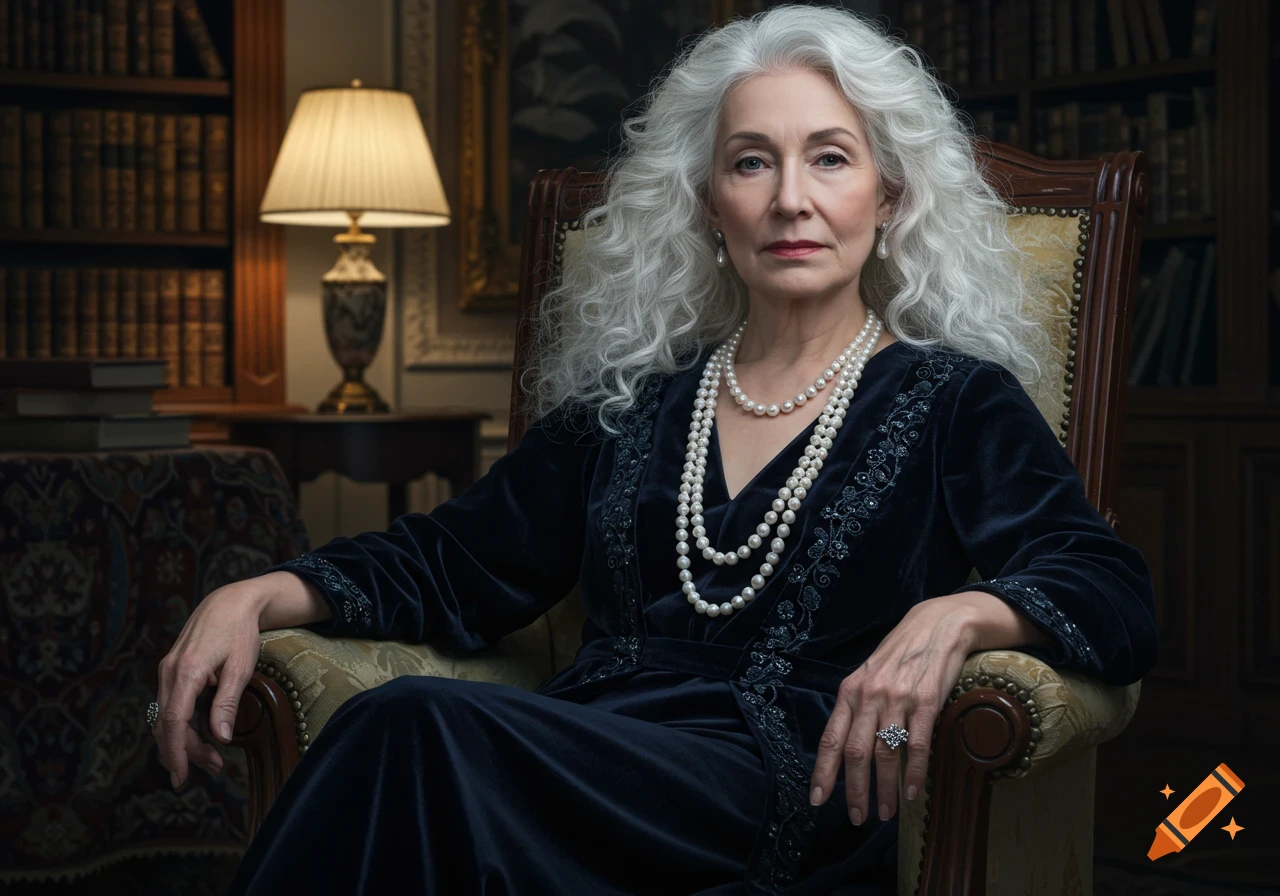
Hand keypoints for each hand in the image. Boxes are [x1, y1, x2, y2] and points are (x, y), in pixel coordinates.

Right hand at [153, 578, 272, 788]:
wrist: (230, 601)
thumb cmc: (240, 631)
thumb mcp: (241, 667)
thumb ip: (227, 703)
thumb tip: (221, 739)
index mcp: (187, 671)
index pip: (174, 722)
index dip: (177, 752)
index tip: (181, 776)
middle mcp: (170, 671)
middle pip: (167, 724)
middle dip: (186, 751)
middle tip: (214, 767)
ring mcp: (167, 669)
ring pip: (165, 716)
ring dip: (184, 740)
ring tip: (211, 757)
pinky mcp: (171, 669)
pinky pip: (168, 704)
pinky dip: (180, 724)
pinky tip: (200, 734)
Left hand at [808, 596, 980, 824]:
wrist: (936, 626)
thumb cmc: (899, 656)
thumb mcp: (868, 677)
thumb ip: (856, 709)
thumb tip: (845, 749)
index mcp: (850, 692)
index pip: (830, 739)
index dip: (823, 772)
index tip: (817, 800)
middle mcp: (868, 696)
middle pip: (855, 753)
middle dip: (854, 791)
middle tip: (857, 817)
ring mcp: (897, 698)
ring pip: (885, 753)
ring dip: (884, 789)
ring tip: (885, 812)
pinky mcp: (925, 701)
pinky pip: (916, 744)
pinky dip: (913, 772)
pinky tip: (911, 792)